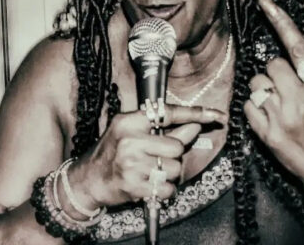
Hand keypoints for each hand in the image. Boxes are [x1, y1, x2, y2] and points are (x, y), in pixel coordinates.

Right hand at [69, 105, 227, 208]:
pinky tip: (151, 185)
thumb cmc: (112, 153)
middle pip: (176, 146)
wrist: (86, 180)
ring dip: (169, 174)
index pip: (168, 114)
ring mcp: (132, 164)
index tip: (217, 115)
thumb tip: (195, 126)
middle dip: (172, 155)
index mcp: (129, 122)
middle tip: (155, 158)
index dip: (195, 114)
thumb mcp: (132, 133)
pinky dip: (165, 190)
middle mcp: (130, 140)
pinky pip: (168, 188)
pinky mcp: (134, 186)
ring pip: (174, 169)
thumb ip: (162, 129)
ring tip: (151, 172)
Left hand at [244, 0, 303, 206]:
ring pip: (256, 83)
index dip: (280, 22)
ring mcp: (279, 118)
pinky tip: (271, 114)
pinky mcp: (264, 134)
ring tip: (282, 101)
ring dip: (265, 87)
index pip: (298, 48)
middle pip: (272, 64)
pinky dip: (255, 106)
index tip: (263, 3)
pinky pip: (247, 105)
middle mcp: (298, 101)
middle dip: (280, 71)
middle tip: (293, 87)